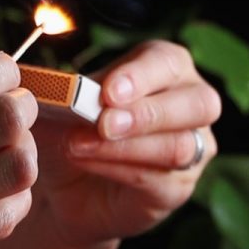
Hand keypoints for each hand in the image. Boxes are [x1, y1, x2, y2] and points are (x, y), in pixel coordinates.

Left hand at [30, 39, 222, 248]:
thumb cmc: (72, 129)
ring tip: (80, 145)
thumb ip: (63, 90)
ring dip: (127, 146)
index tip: (107, 92)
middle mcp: (191, 104)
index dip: (141, 75)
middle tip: (103, 123)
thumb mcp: (62, 104)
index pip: (168, 63)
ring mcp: (192, 148)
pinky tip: (88, 163)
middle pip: (198, 103)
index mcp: (167, 69)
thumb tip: (51, 82)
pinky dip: (121, 169)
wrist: (65, 186)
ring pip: (179, 145)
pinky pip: (162, 179)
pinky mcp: (178, 186)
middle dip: (147, 113)